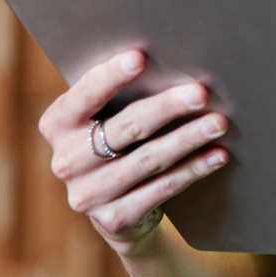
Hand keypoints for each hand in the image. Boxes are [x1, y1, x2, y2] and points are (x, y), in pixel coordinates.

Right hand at [38, 50, 229, 252]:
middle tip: (200, 93)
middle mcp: (67, 161)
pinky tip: (217, 155)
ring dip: (187, 139)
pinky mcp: (115, 219)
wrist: (117, 210)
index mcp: (57, 125)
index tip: (140, 57)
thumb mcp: (105, 117)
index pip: (84, 96)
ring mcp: (88, 194)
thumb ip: (121, 94)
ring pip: (148, 160)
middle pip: (124, 128)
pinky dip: (193, 170)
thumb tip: (172, 62)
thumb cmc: (118, 142)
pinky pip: (162, 189)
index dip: (110, 76)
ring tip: (218, 123)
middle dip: (166, 108)